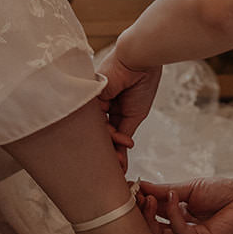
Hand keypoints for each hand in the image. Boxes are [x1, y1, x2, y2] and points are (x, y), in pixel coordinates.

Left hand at [96, 43, 161, 168]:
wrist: (140, 61)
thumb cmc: (141, 84)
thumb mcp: (135, 115)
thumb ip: (124, 132)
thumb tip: (122, 151)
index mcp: (112, 107)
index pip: (110, 133)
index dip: (115, 150)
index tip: (121, 168)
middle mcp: (101, 106)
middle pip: (100, 135)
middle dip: (109, 154)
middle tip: (117, 172)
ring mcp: (94, 103)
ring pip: (97, 131)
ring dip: (110, 147)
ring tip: (120, 161)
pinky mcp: (91, 99)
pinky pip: (96, 122)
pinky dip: (108, 133)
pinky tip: (119, 142)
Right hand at [137, 177, 232, 233]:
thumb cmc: (223, 191)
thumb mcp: (188, 188)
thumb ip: (164, 191)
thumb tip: (140, 185)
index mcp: (178, 217)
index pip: (151, 216)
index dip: (138, 205)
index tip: (129, 189)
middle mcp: (181, 231)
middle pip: (151, 230)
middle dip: (139, 214)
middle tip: (134, 195)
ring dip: (150, 217)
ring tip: (147, 198)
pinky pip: (178, 232)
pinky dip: (172, 215)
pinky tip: (173, 198)